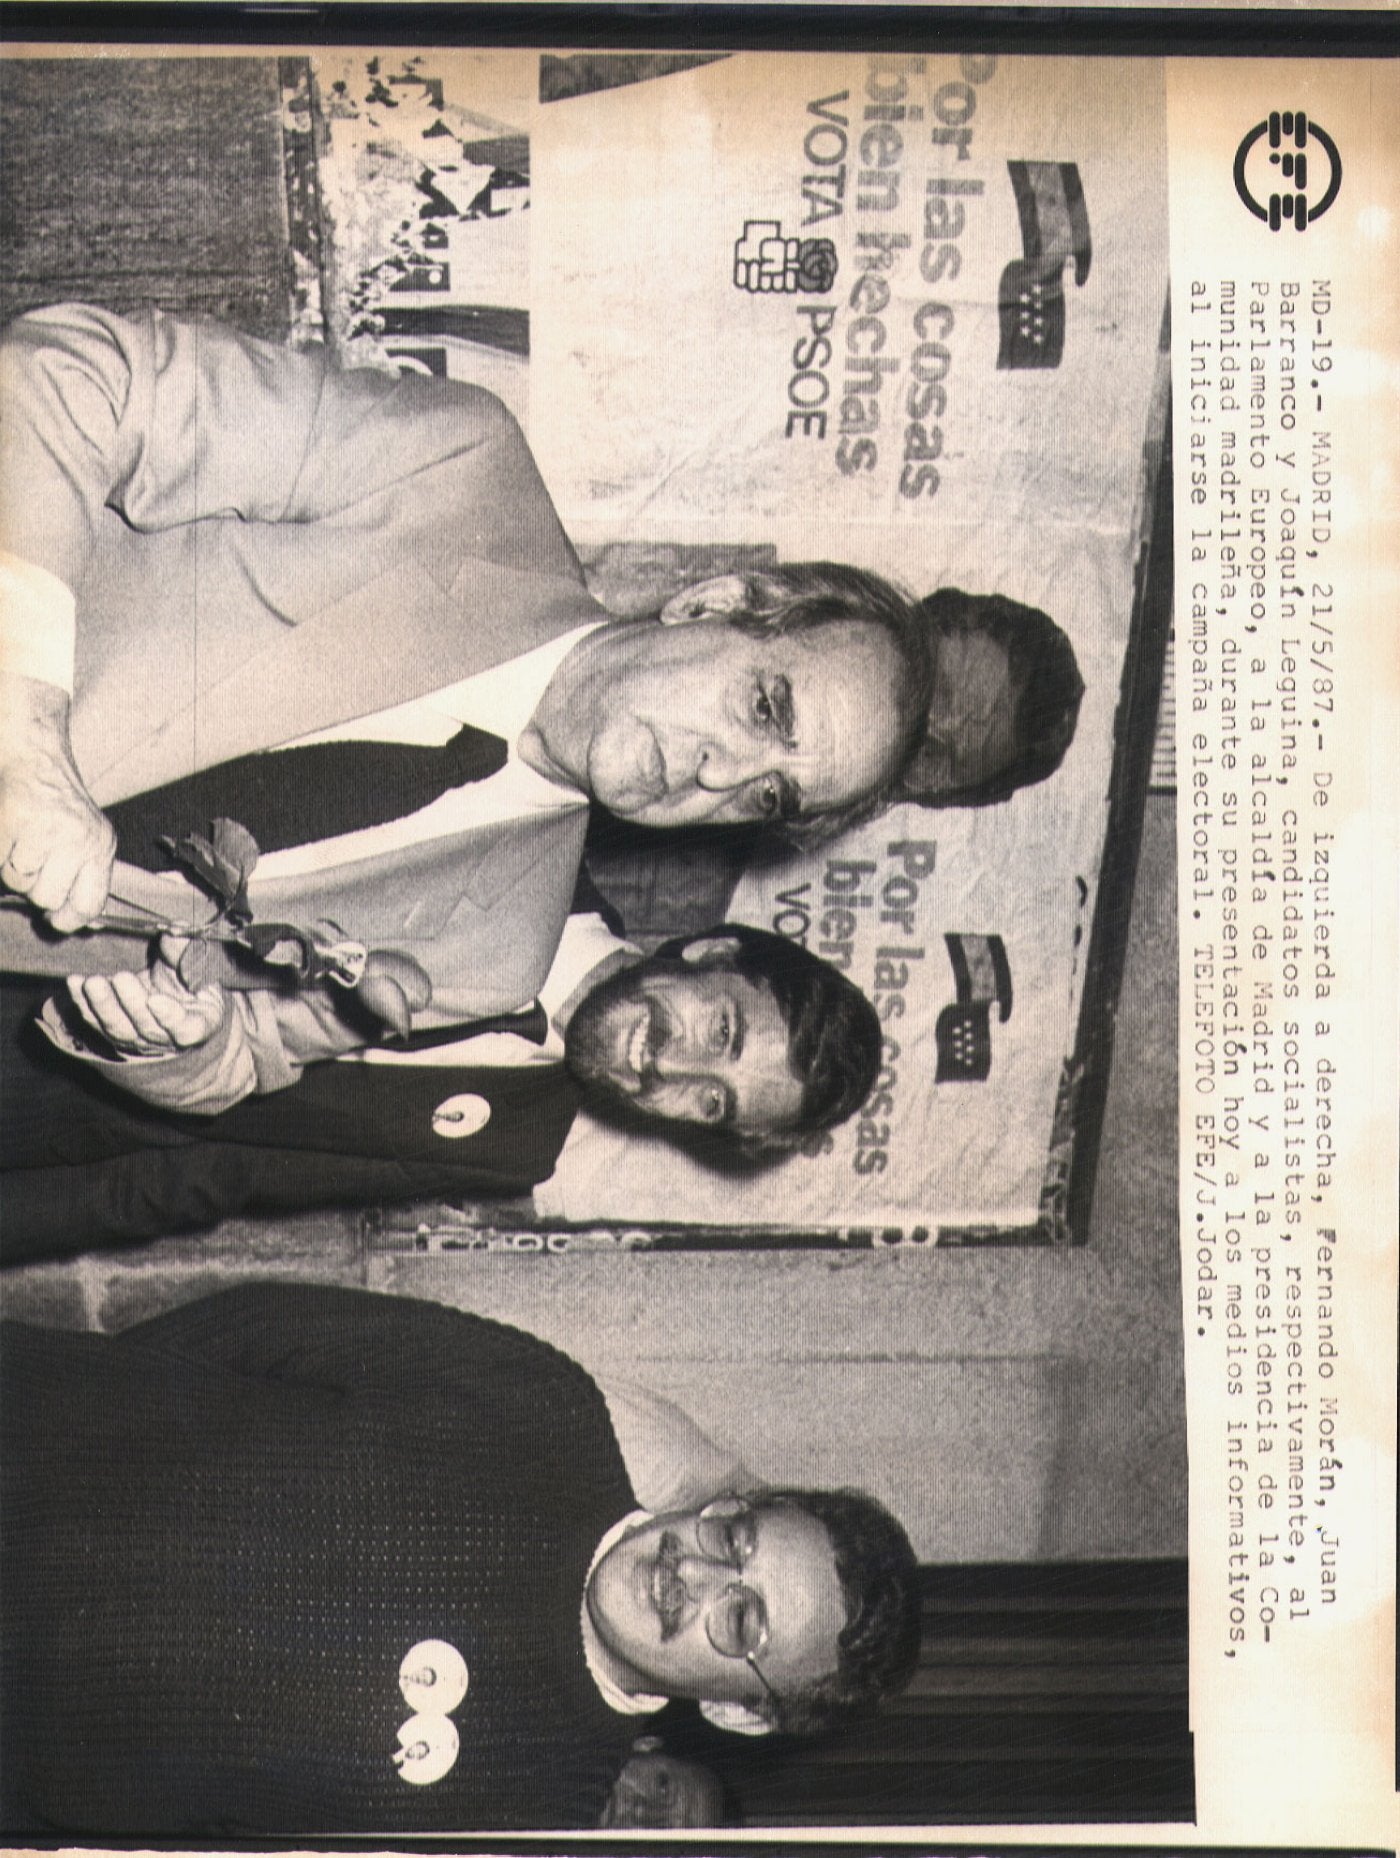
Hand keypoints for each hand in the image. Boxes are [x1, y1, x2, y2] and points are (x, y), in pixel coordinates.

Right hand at [0, 672, 114, 930]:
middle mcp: (81, 839)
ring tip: (24, 845)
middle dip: (36, 888)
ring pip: (21, 883)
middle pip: (48, 898)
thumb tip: (79, 922)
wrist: (36, 759)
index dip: (68, 919)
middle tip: (36, 862)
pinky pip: (3, 863)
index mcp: (101, 847)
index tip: (56, 919)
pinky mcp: (18, 821)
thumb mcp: (88, 840)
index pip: (89, 903)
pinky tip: (12, 834)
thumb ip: (85, 878)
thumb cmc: (59, 808)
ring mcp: (49, 830)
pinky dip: (2, 854)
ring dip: (15, 870)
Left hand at [64, 959, 227, 1057]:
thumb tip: (176, 930)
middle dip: (130, 1003)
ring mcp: (138, 1040)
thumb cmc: (189, 978)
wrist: (173, 992)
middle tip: (121, 978)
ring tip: (94, 982)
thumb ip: (186, 951)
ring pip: (117, 1029)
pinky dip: (84, 1003)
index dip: (170, 1017)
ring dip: (103, 1005)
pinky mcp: (113, 1032)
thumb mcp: (197, 963)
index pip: (185, 1029)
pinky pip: (96, 1021)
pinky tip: (76, 983)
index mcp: (197, 1024)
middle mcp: (167, 1038)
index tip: (155, 999)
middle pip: (146, 1029)